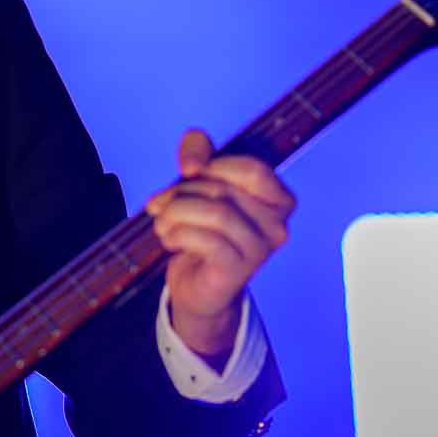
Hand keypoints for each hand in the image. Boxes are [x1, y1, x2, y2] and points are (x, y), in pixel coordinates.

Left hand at [144, 128, 295, 356]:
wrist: (196, 284)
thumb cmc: (201, 227)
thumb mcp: (200, 181)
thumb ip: (199, 152)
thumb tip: (193, 164)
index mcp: (279, 201)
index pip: (252, 169)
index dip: (214, 165)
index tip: (185, 173)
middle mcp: (278, 226)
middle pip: (225, 190)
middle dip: (182, 192)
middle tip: (159, 204)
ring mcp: (260, 251)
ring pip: (216, 213)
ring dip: (175, 213)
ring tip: (161, 221)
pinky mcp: (237, 271)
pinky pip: (205, 240)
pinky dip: (177, 234)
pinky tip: (168, 239)